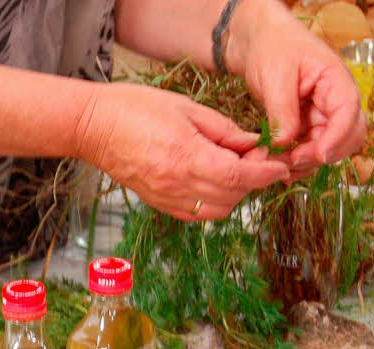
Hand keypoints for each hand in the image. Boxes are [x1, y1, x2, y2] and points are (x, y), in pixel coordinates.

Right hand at [76, 84, 289, 220]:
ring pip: (218, 210)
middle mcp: (177, 184)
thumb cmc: (135, 108)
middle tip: (258, 157)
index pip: (239, 175)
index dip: (265, 173)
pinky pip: (196, 214)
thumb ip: (223, 130)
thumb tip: (251, 143)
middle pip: (232, 195)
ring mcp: (166, 197)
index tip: (279, 165)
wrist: (94, 128)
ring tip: (236, 169)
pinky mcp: (158, 203)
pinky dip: (215, 203)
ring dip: (236, 194)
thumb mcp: (186, 108)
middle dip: (254, 180)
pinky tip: (215, 183)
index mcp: (187, 157)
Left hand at [227, 0, 365, 178]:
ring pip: (328, 148)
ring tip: (280, 165)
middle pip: (347, 137)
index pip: (348, 113)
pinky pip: (310, 149)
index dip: (337, 138)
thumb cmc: (273, 49)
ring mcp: (322, 116)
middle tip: (291, 161)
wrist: (260, 44)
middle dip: (323, 154)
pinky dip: (297, 161)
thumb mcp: (276, 77)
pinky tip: (280, 166)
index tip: (319, 155)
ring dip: (308, 162)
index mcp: (336, 81)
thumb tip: (286, 142)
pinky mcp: (307, 126)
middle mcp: (335, 102)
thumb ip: (282, 111)